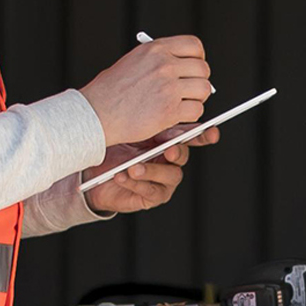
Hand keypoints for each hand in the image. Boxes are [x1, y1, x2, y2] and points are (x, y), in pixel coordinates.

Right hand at [78, 35, 212, 147]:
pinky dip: (190, 116)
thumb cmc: (109, 91)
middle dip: (199, 81)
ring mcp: (168, 87)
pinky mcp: (169, 110)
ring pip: (203, 90)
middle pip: (203, 69)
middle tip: (190, 89)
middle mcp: (164, 65)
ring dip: (196, 99)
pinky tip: (176, 116)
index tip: (194, 67)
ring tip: (182, 104)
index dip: (198, 58)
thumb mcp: (133, 61)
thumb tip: (183, 66)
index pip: (194, 45)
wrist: (96, 112)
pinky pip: (196, 111)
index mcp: (155, 49)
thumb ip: (158, 60)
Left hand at [80, 126, 220, 214]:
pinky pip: (151, 191)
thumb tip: (156, 109)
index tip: (211, 132)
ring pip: (171, 175)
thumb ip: (145, 122)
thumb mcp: (127, 131)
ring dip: (152, 170)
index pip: (191, 136)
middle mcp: (170, 161)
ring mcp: (164, 180)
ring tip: (132, 167)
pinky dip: (137, 183)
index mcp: (167, 141)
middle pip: (183, 155)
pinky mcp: (153, 196)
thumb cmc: (113, 147)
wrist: (93, 172)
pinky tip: (122, 176)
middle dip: (177, 152)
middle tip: (169, 150)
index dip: (204, 134)